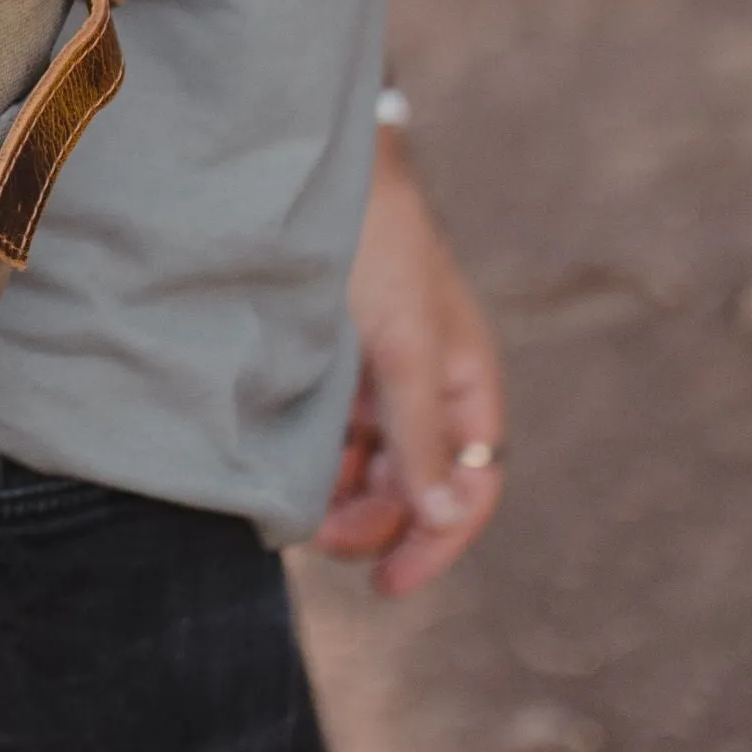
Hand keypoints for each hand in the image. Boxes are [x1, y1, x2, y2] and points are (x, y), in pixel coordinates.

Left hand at [313, 124, 505, 598]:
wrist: (304, 167)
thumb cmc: (375, 244)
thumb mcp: (402, 343)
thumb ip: (422, 429)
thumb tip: (447, 517)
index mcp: (464, 382)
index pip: (471, 486)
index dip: (437, 542)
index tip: (388, 584)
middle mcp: (422, 386)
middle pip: (414, 487)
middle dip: (377, 523)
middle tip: (324, 544)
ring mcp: (372, 376)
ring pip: (365, 466)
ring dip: (341, 498)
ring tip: (296, 511)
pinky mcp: (324, 362)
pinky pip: (326, 433)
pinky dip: (312, 460)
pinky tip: (280, 469)